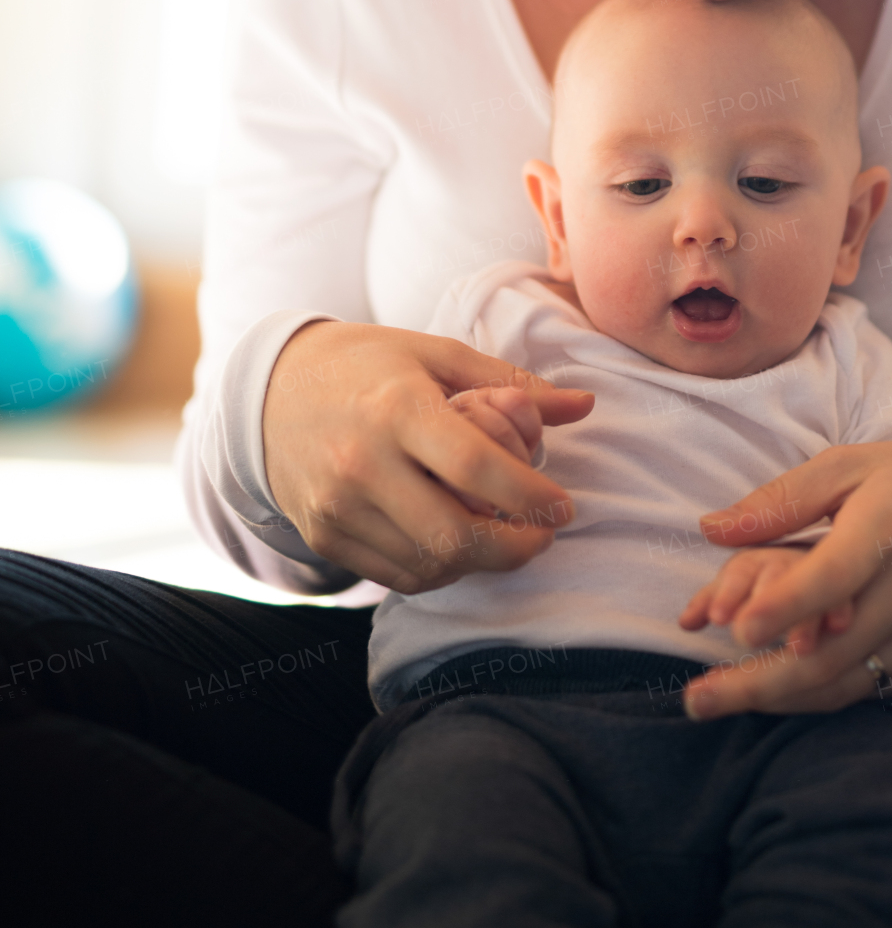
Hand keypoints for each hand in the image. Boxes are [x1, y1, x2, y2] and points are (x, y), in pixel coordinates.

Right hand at [262, 320, 593, 594]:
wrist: (269, 392)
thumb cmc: (366, 365)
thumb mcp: (435, 354)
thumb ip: (511, 384)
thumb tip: (585, 405)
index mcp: (397, 408)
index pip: (476, 467)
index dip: (530, 495)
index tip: (564, 506)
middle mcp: (362, 463)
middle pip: (453, 533)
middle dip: (514, 547)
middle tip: (543, 535)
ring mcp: (338, 507)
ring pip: (428, 564)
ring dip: (479, 562)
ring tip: (504, 536)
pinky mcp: (324, 536)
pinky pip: (396, 574)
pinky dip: (439, 569)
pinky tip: (461, 545)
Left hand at [682, 437, 891, 719]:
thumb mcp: (850, 465)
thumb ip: (781, 500)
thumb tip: (711, 530)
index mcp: (886, 530)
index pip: (834, 577)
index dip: (785, 607)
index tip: (735, 630)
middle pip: (831, 654)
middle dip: (757, 684)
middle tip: (695, 700)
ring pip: (846, 684)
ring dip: (779, 702)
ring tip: (718, 704)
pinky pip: (872, 688)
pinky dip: (821, 696)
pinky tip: (777, 696)